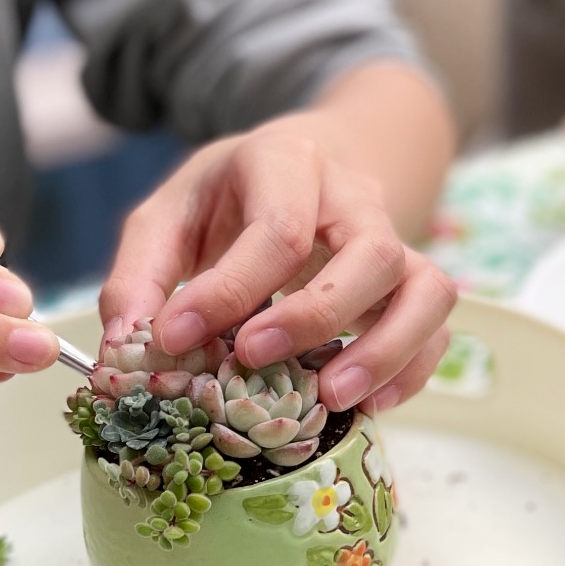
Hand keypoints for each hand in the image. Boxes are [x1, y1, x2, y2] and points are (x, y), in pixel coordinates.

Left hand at [99, 122, 457, 414]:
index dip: (229, 290)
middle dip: (315, 316)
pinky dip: (412, 368)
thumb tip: (127, 351)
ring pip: (425, 288)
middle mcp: (357, 197)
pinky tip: (366, 403)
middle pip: (371, 253)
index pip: (279, 228)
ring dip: (385, 349)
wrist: (306, 165)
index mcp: (289, 162)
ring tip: (330, 397)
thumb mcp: (170, 214)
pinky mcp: (415, 281)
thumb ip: (140, 277)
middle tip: (254, 359)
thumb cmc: (231, 198)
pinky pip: (437, 326)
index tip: (175, 338)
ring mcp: (398, 238)